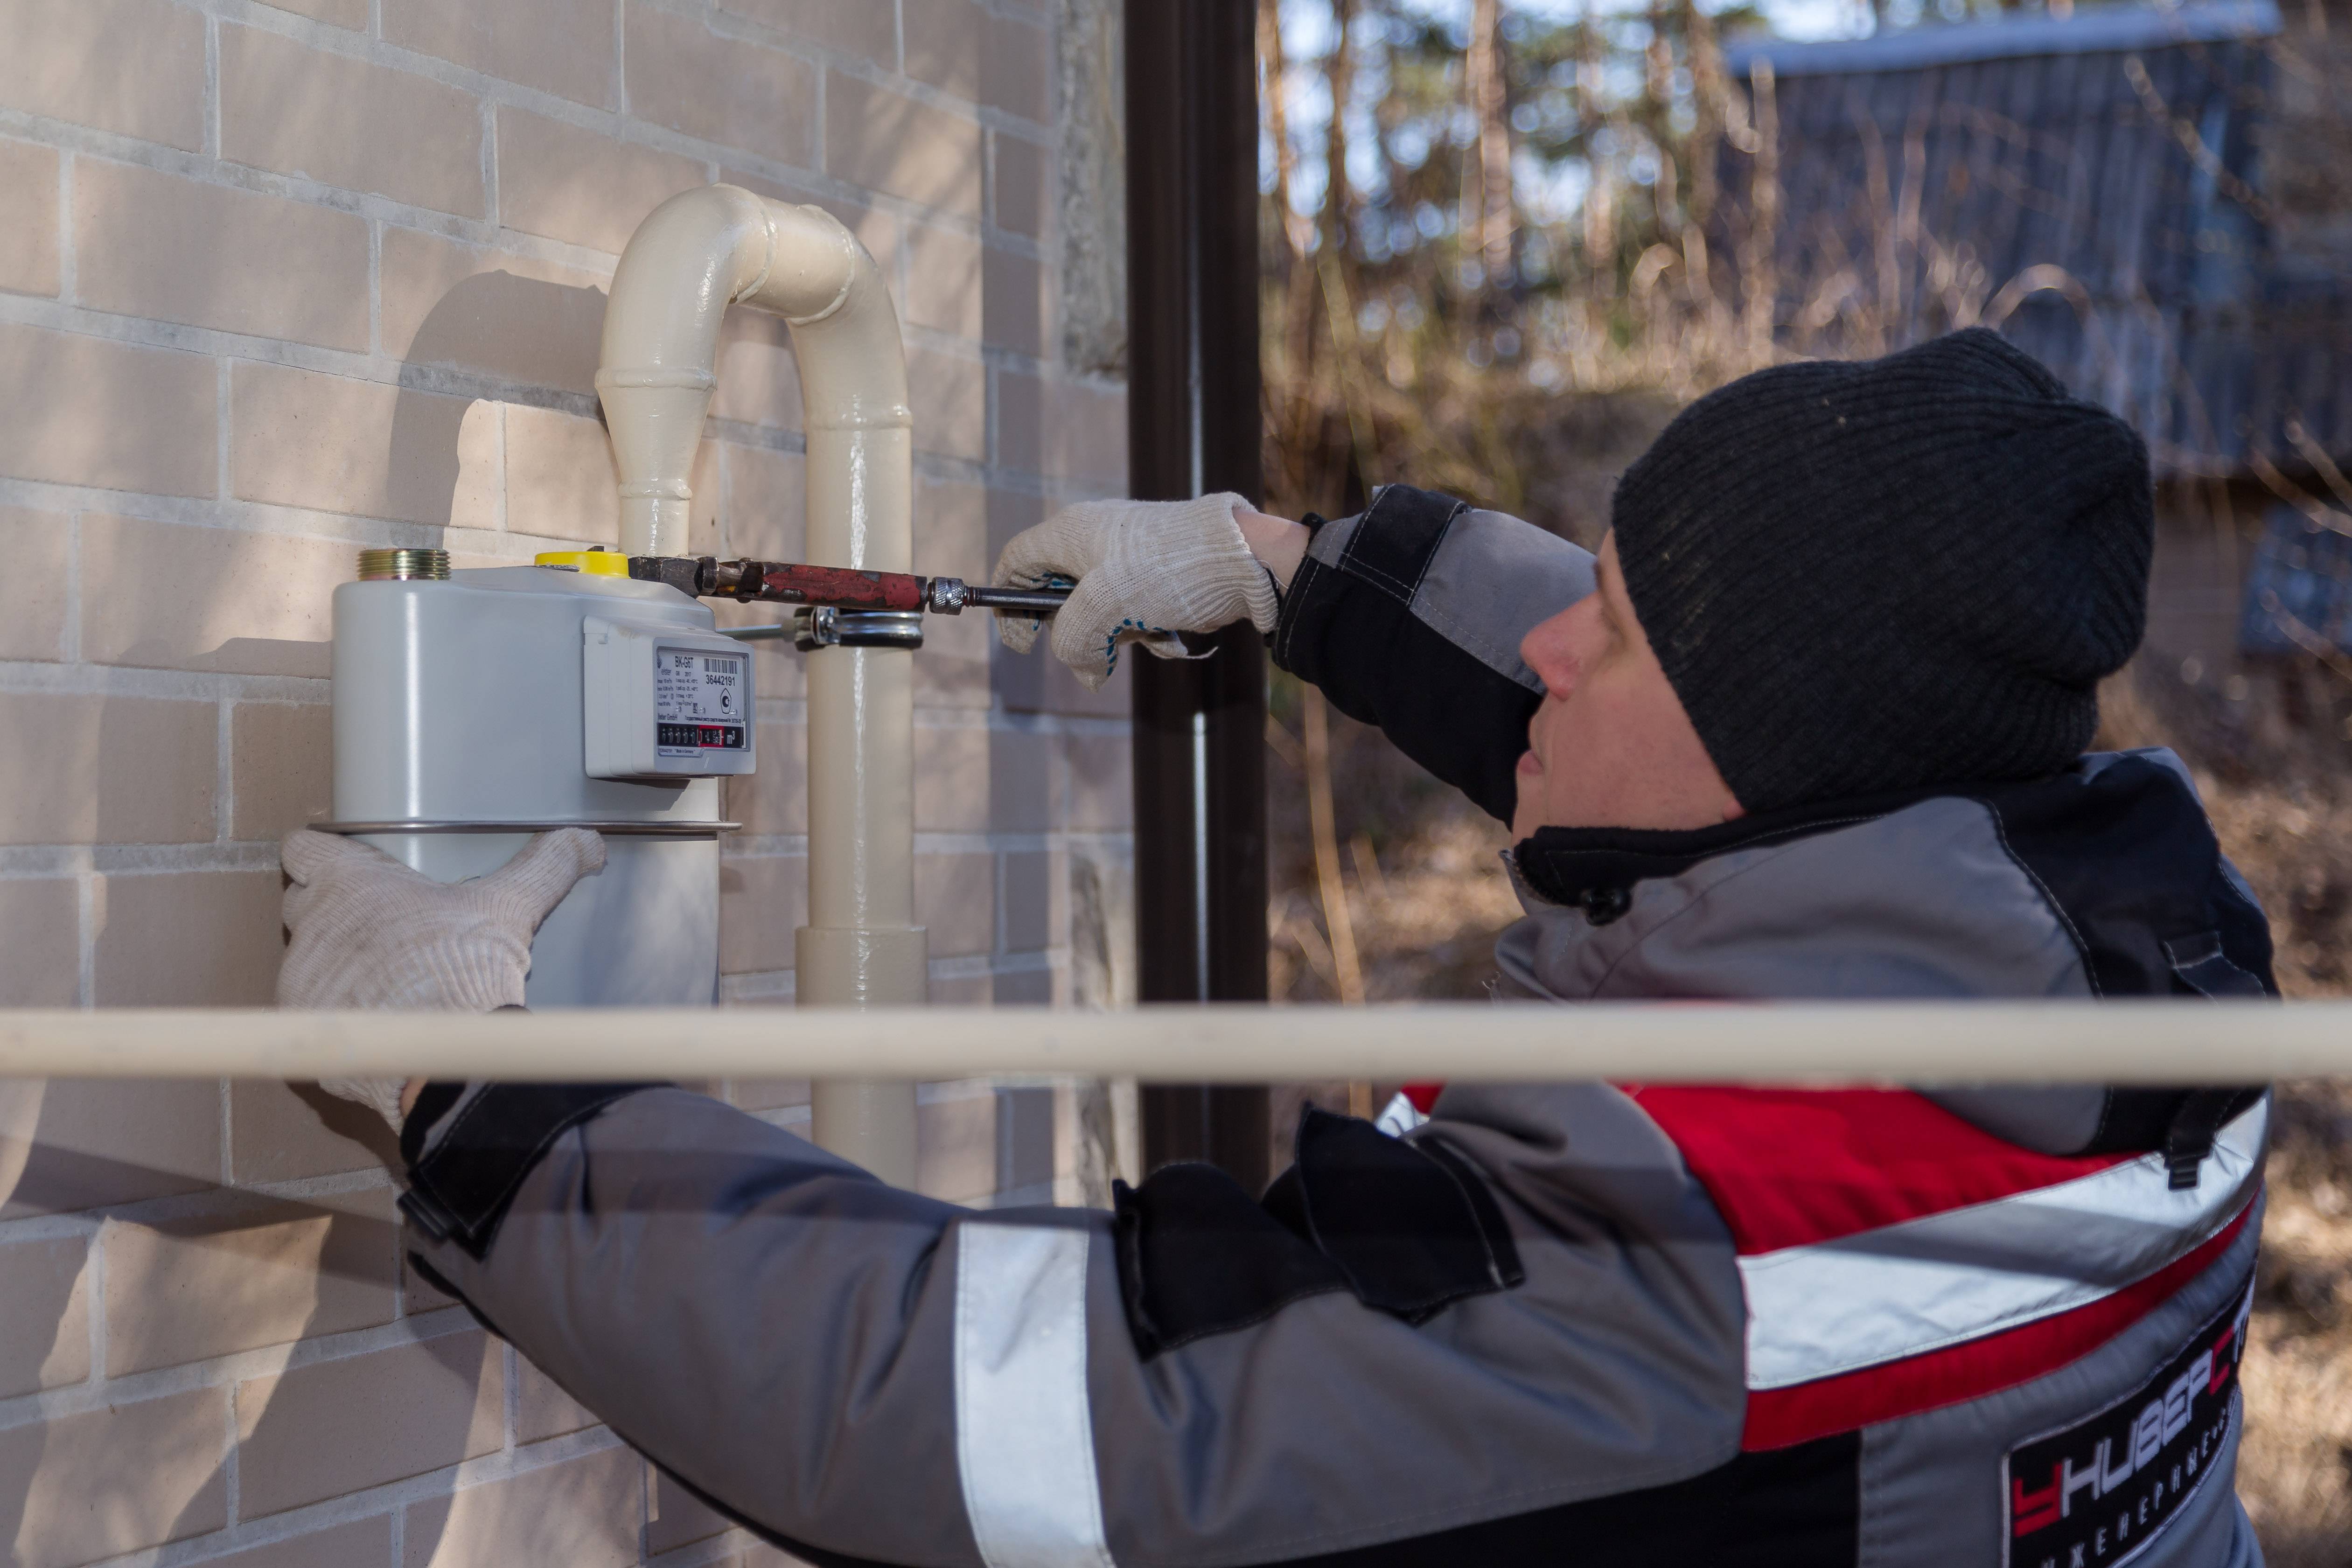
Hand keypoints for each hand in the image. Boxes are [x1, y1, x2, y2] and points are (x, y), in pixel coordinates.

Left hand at [279, 829, 604, 1127]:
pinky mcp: (305, 1025)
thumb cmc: (466, 967)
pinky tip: (380, 1017)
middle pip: (303, 903)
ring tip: (387, 977)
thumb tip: (588, 844)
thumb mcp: (513, 905)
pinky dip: (340, 1011)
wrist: (445, 1048)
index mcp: (350, 882)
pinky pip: (313, 1009)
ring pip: (309, 958)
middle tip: (381, 924)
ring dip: (339, 963)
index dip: (322, 857)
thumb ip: (547, 865)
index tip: (346, 867)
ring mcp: (302, 977)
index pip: (303, 850)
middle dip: (334, 911)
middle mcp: (314, 924)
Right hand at [991, 493, 1280, 689]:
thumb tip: (1087, 671)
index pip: (1017, 562)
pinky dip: (1145, 630)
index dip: (1009, 604)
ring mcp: (1126, 558)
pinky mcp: (1156, 575)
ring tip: (1146, 634)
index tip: (1022, 643)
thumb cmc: (1167, 571)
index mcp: (1070, 533)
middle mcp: (1094, 540)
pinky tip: (1169, 634)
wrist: (1245, 560)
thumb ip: (1074, 639)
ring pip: (1099, 612)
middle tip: (1098, 651)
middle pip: (1058, 595)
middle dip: (1077, 632)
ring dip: (1117, 636)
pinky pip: (1133, 612)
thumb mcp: (1105, 607)